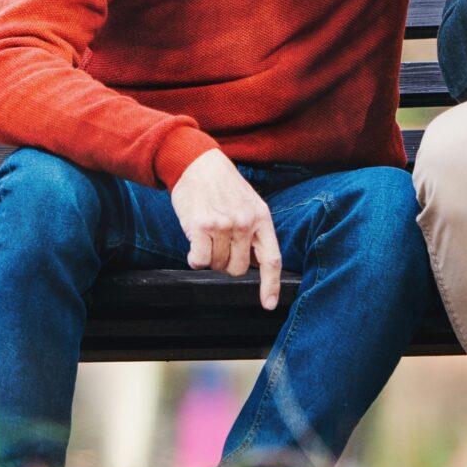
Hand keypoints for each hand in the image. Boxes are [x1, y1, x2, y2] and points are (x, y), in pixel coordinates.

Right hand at [170, 148, 281, 307]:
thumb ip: (254, 231)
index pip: (272, 259)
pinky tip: (194, 242)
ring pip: (217, 265)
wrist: (196, 163)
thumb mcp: (249, 203)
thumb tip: (255, 264)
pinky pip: (199, 261)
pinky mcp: (201, 227)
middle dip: (227, 264)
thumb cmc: (223, 186)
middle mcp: (245, 223)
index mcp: (261, 218)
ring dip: (209, 258)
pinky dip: (194, 258)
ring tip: (207, 235)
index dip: (271, 285)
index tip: (268, 304)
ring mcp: (224, 225)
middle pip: (239, 269)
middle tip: (219, 245)